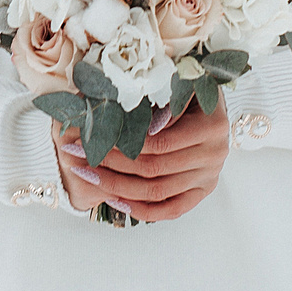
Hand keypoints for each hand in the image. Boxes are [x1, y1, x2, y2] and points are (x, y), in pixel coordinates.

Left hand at [53, 99, 230, 222]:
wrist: (214, 104)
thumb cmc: (191, 86)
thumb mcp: (181, 80)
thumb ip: (162, 96)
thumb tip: (136, 120)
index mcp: (212, 126)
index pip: (159, 144)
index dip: (122, 144)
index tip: (89, 138)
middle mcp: (214, 155)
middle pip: (154, 170)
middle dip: (110, 165)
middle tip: (76, 156)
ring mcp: (210, 176)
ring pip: (158, 192)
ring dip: (118, 187)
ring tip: (87, 175)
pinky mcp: (203, 191)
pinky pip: (172, 209)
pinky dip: (142, 210)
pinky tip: (114, 199)